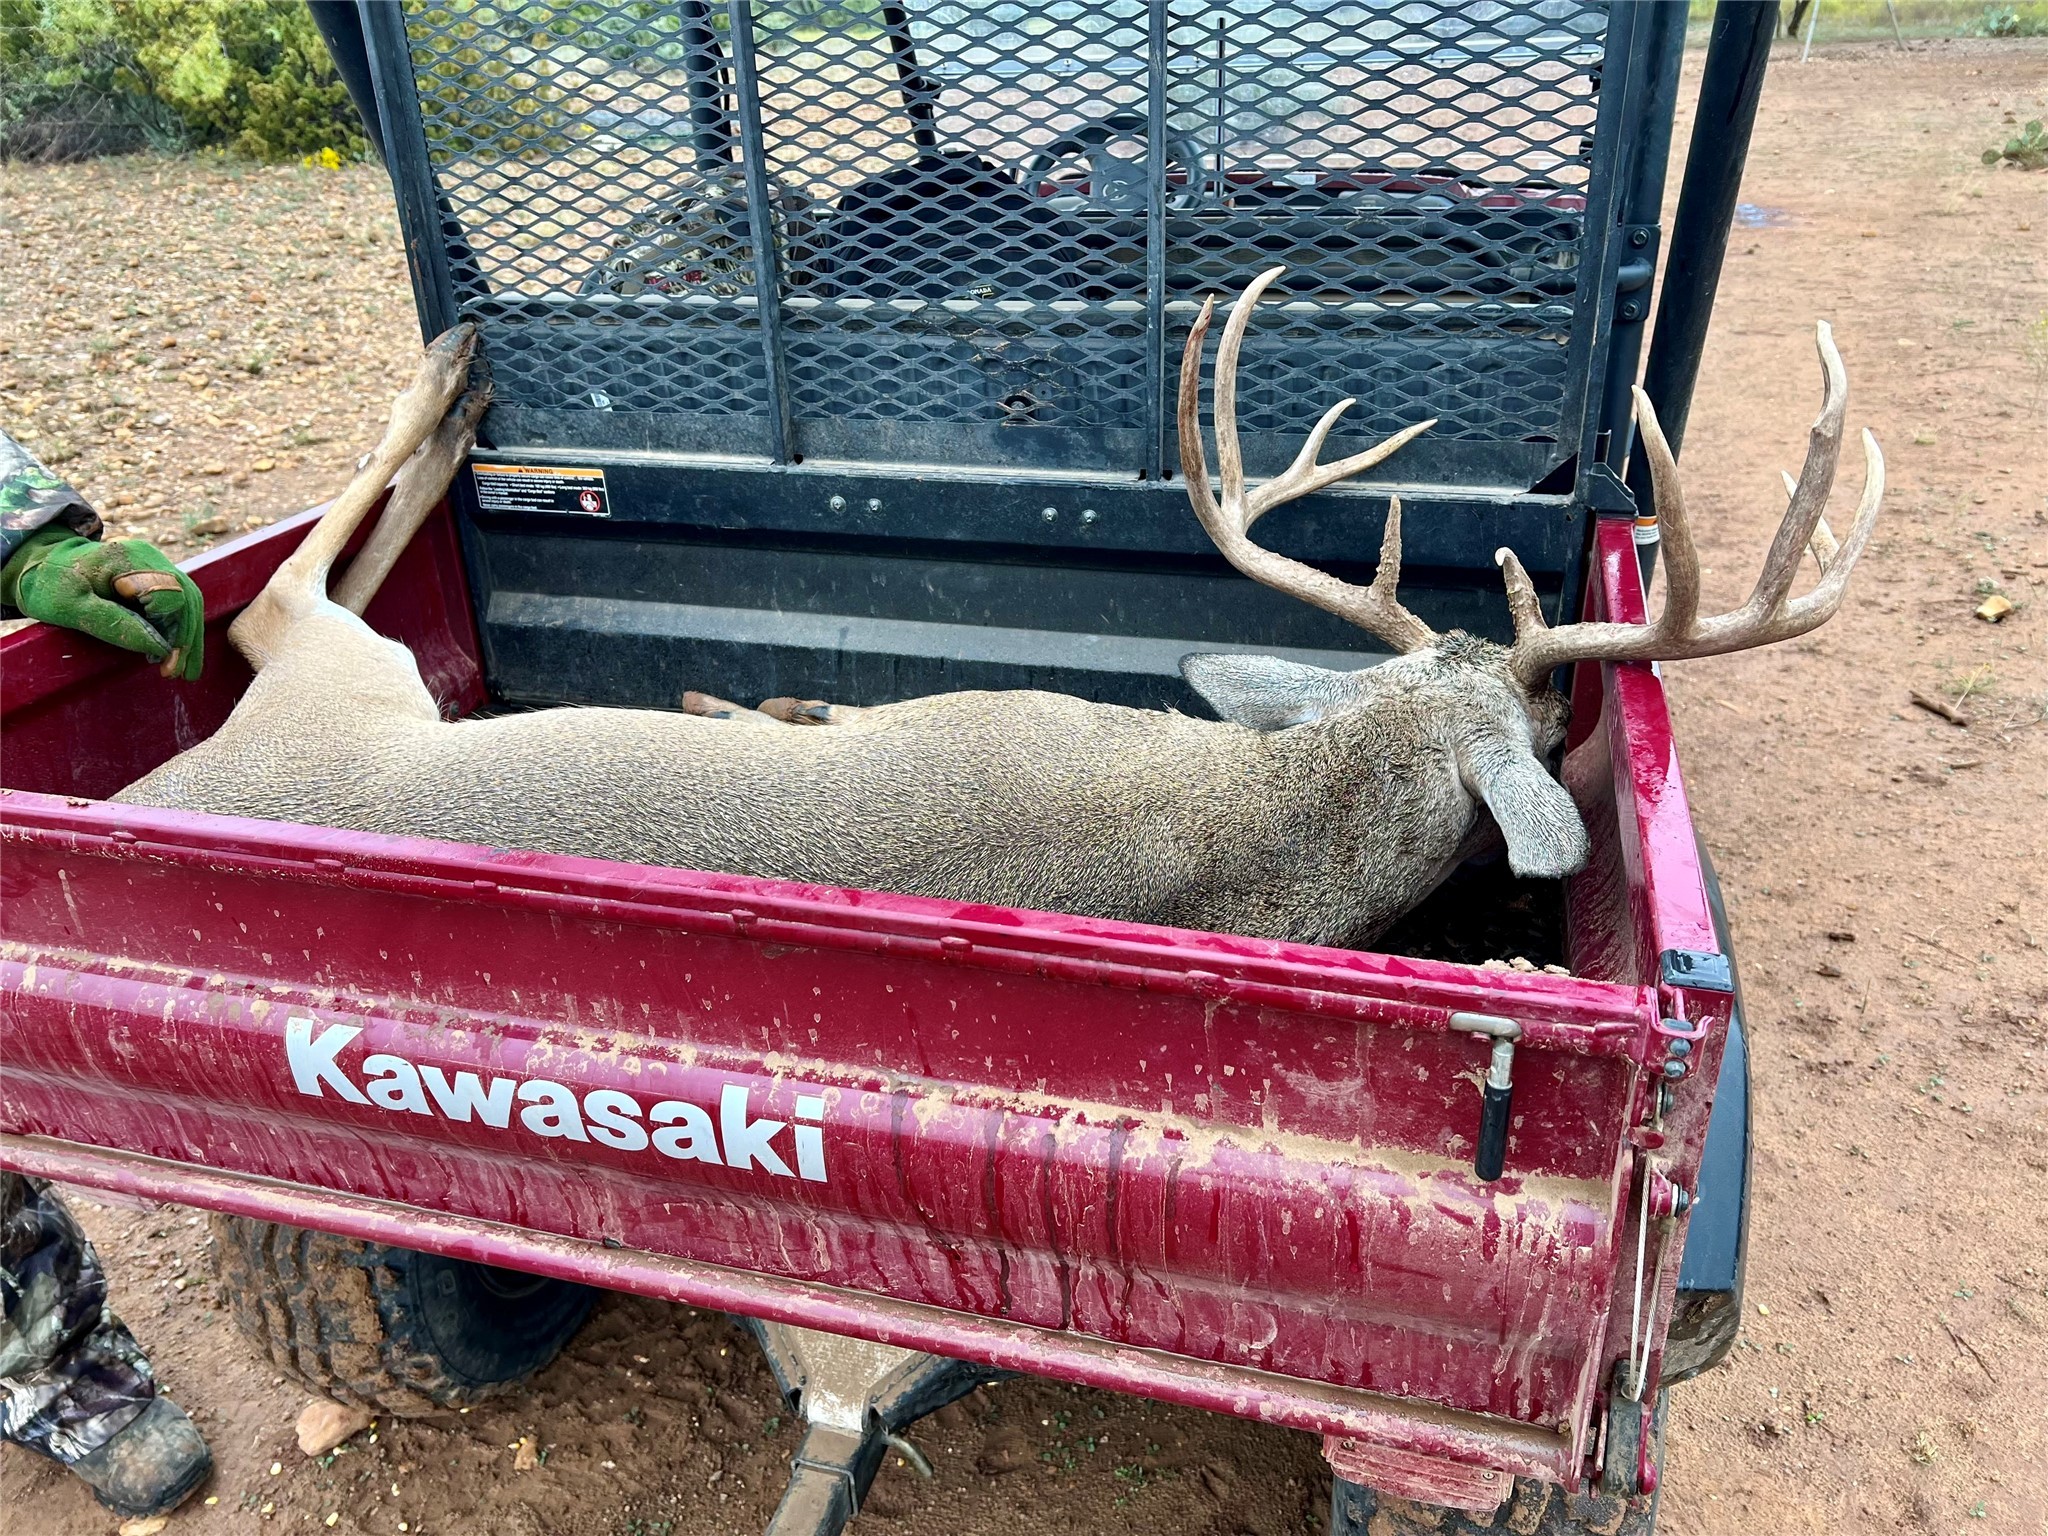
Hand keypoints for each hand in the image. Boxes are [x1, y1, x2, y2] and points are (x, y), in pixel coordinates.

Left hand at [0, 530, 204, 678]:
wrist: (43, 566)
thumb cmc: (51, 585)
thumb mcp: (71, 608)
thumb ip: (113, 624)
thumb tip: (159, 648)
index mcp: (127, 559)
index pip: (171, 594)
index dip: (171, 628)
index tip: (159, 659)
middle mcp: (149, 558)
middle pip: (186, 599)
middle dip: (185, 639)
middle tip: (178, 673)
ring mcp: (155, 566)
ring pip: (188, 603)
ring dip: (188, 638)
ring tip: (184, 670)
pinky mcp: (156, 578)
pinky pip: (178, 604)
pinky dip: (179, 630)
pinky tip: (175, 653)